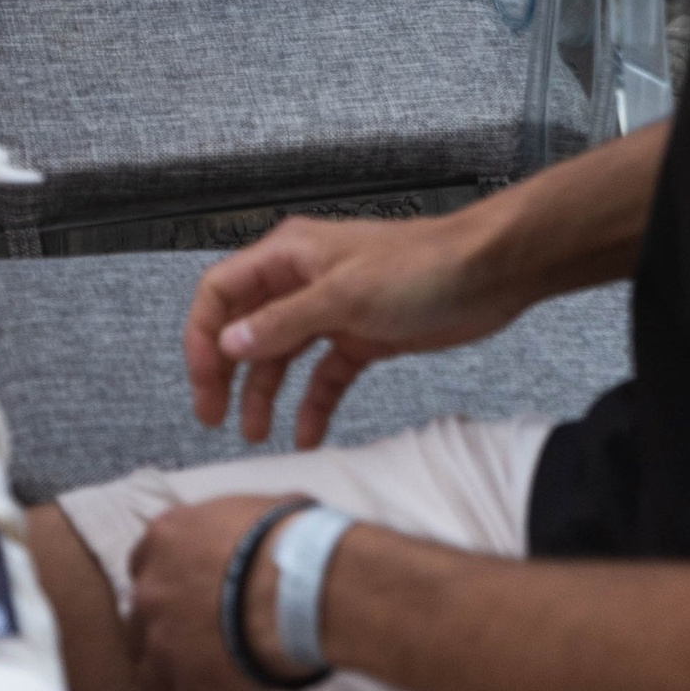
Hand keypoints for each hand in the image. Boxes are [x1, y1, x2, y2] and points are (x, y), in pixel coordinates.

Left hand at [124, 495, 300, 690]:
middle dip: (168, 646)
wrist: (306, 583)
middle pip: (141, 627)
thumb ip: (232, 527)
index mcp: (165, 539)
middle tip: (200, 660)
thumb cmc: (294, 538)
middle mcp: (153, 590)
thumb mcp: (254, 510)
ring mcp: (166, 643)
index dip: (167, 592)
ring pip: (153, 679)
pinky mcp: (192, 690)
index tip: (185, 607)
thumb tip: (260, 531)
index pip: (144, 568)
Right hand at [183, 201, 518, 444]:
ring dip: (265, 393)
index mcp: (287, 255)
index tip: (202, 382)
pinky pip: (323, 375)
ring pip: (281, 356)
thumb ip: (283, 322)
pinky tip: (307, 435)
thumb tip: (229, 344)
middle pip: (245, 327)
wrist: (486, 275)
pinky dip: (313, 404)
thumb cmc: (420, 267)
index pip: (221, 292)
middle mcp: (302, 281)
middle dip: (225, 371)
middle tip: (213, 416)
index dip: (202, 336)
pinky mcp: (361, 338)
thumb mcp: (343, 295)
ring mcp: (331, 311)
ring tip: (255, 434)